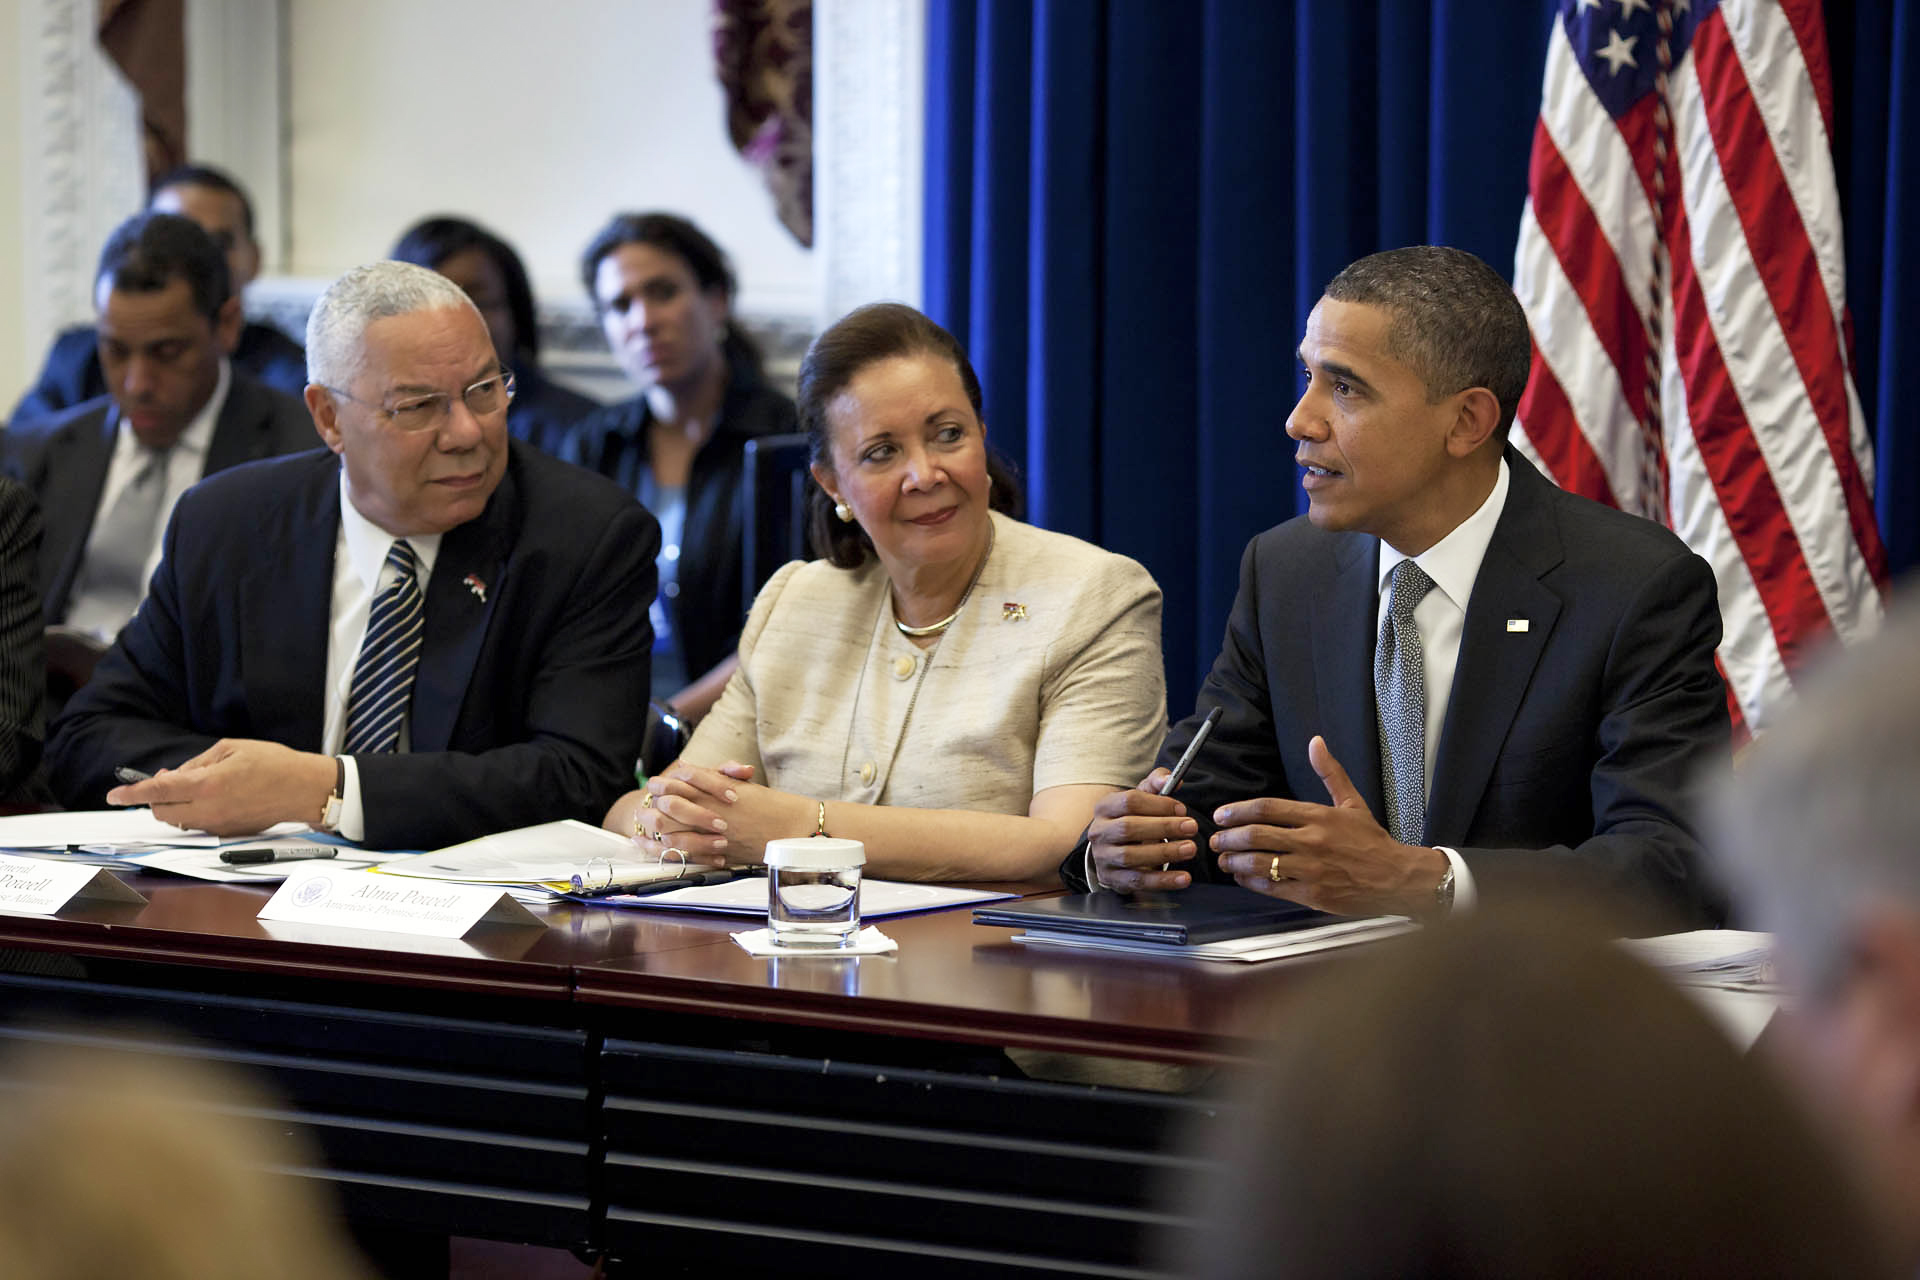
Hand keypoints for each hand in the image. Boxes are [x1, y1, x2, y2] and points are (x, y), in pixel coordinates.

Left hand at [104, 739, 334, 836]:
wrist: (304, 789)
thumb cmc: (274, 764)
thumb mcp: (231, 749)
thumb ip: (196, 763)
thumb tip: (173, 776)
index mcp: (208, 784)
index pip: (158, 791)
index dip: (131, 793)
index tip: (114, 795)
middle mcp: (209, 809)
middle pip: (162, 812)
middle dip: (155, 798)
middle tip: (167, 779)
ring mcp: (218, 824)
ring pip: (178, 820)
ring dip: (174, 806)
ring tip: (195, 786)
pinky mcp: (228, 832)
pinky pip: (198, 824)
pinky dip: (193, 812)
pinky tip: (211, 797)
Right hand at [610, 760, 752, 867]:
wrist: (671, 813)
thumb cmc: (699, 794)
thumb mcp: (713, 781)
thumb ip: (729, 773)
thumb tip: (747, 770)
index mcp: (674, 778)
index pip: (689, 775)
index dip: (712, 785)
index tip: (734, 797)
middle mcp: (660, 797)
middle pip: (672, 804)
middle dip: (699, 815)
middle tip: (724, 824)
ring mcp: (652, 819)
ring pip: (663, 828)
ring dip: (695, 839)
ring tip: (722, 843)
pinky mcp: (653, 842)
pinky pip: (667, 852)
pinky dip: (693, 857)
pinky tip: (718, 858)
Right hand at [1085, 768, 1200, 891]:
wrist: (1110, 850)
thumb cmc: (1131, 819)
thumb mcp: (1140, 799)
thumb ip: (1156, 785)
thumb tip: (1171, 779)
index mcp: (1105, 807)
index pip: (1129, 801)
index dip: (1158, 804)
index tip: (1182, 809)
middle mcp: (1099, 832)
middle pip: (1129, 828)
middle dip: (1164, 827)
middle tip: (1192, 827)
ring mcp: (1103, 857)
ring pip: (1131, 856)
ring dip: (1164, 853)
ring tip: (1190, 849)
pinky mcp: (1112, 879)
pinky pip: (1138, 881)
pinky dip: (1162, 881)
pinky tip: (1183, 878)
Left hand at [1210, 736, 1446, 915]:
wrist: (1397, 878)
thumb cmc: (1372, 841)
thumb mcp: (1353, 803)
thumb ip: (1330, 773)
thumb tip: (1315, 742)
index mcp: (1319, 816)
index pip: (1268, 808)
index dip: (1239, 811)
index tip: (1222, 815)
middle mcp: (1312, 841)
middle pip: (1257, 835)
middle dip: (1230, 837)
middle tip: (1216, 839)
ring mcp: (1311, 869)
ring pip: (1261, 863)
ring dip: (1235, 861)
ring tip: (1223, 859)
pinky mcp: (1312, 894)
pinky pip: (1273, 887)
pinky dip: (1252, 882)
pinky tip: (1242, 877)